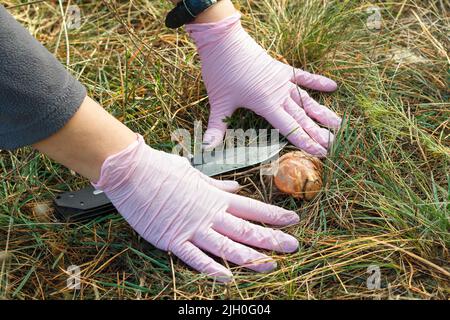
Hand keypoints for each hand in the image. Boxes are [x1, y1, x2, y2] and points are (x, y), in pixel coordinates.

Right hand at [92, 134, 298, 281]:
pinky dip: (212, 269)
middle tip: (293, 245)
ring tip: (271, 265)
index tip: (292, 220)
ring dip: (251, 257)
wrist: (131, 170)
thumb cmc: (161, 167)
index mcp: (214, 197)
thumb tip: (236, 188)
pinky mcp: (172, 240)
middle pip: (246, 229)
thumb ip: (217, 186)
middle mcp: (208, 214)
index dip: (274, 215)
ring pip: (227, 247)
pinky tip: (229, 278)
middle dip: (272, 239)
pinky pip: (195, 258)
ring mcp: (191, 228)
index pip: (251, 207)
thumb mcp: (194, 173)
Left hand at [186, 13, 340, 156]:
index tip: (320, 153)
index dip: (305, 142)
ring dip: (322, 112)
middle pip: (302, 117)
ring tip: (338, 124)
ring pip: (306, 100)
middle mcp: (278, 93)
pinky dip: (317, 81)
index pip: (289, 127)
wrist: (223, 40)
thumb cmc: (221, 71)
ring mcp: (282, 80)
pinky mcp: (281, 69)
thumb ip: (216, 128)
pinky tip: (333, 86)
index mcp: (266, 103)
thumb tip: (206, 149)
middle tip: (334, 144)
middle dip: (318, 133)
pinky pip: (303, 76)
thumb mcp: (218, 102)